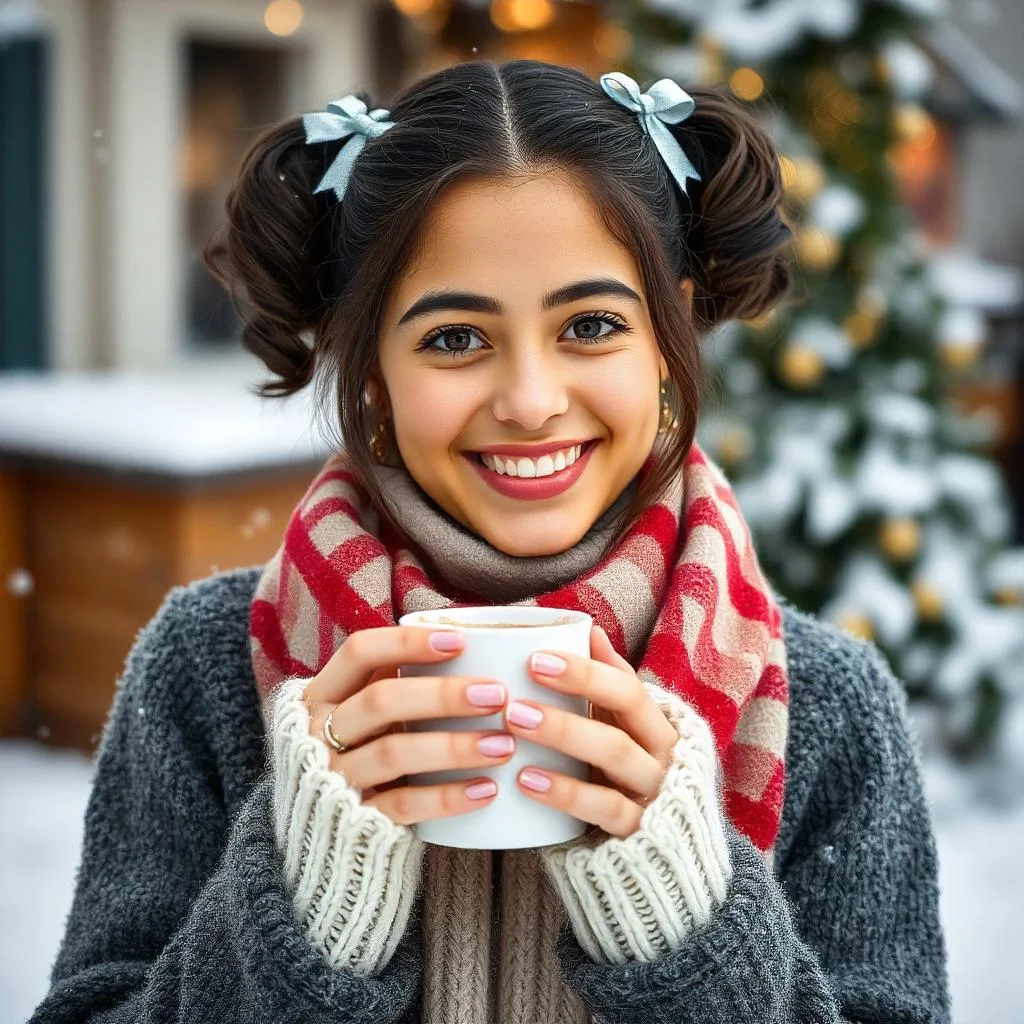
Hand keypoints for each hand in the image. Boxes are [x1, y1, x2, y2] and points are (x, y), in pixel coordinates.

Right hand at [302, 627, 514, 825]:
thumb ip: (392, 679)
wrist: (323, 829)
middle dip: (442, 695)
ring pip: (394, 753)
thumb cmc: (356, 749)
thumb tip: (462, 644)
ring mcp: (335, 778)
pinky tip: (486, 789)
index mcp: (322, 694)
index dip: (407, 642)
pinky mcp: (356, 819)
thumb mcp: (360, 710)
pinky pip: (403, 805)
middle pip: (380, 701)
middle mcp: (320, 732)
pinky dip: (447, 797)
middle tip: (496, 695)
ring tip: (503, 745)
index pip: (360, 652)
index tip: (460, 641)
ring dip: (454, 747)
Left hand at [506, 625, 678, 837]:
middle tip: (526, 671)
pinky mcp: (640, 833)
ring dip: (563, 730)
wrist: (662, 864)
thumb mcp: (625, 738)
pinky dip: (565, 792)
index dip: (586, 667)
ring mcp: (655, 792)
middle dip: (578, 684)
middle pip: (627, 706)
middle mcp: (664, 753)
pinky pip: (605, 807)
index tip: (536, 655)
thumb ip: (610, 690)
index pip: (628, 684)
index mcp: (658, 726)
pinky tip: (526, 779)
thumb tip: (590, 630)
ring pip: (614, 751)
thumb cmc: (628, 786)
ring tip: (515, 718)